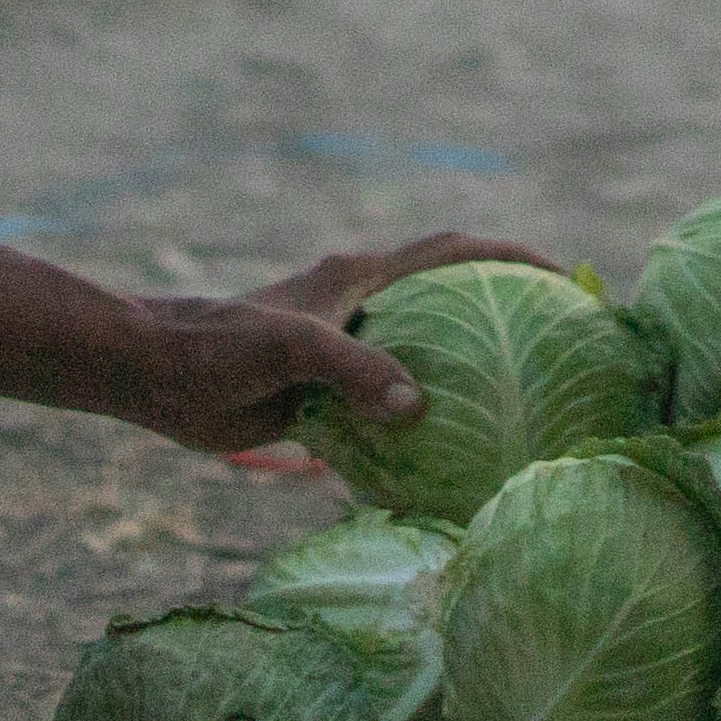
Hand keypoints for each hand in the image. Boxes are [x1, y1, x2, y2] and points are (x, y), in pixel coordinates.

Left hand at [109, 228, 558, 455]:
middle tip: (557, 346)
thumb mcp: (291, 351)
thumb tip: (418, 407)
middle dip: (503, 313)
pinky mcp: (325, 393)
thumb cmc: (219, 350)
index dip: (511, 258)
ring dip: (464, 377)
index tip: (565, 278)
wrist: (155, 376)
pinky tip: (446, 468)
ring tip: (517, 412)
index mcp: (359, 278)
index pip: (452, 253)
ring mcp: (344, 349)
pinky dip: (419, 428)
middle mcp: (359, 305)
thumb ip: (356, 371)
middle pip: (448, 299)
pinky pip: (387, 408)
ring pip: (421, 358)